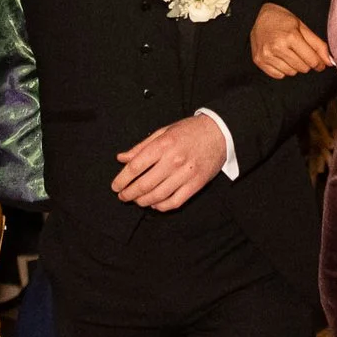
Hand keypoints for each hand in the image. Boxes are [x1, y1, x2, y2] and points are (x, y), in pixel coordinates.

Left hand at [111, 115, 229, 210]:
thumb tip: (121, 158)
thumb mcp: (163, 132)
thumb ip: (141, 147)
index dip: (122, 179)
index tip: (115, 186)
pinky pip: (175, 201)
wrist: (220, 132)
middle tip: (123, 196)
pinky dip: (162, 206)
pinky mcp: (196, 184)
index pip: (136, 167)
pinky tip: (155, 204)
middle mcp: (173, 161)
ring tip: (137, 200)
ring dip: (143, 201)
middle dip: (129, 193)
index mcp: (163, 145)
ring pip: (158, 196)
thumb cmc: (190, 130)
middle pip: (145, 184)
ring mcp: (186, 174)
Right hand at [251, 2, 331, 77]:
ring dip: (294, 66)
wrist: (257, 15)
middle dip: (306, 63)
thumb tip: (329, 62)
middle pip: (302, 68)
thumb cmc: (282, 20)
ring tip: (289, 53)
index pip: (312, 60)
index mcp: (290, 36)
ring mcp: (266, 55)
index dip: (319, 63)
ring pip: (291, 73)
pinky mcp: (259, 60)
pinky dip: (283, 69)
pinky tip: (280, 57)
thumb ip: (318, 45)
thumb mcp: (302, 27)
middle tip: (302, 52)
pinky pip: (278, 75)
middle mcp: (277, 47)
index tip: (320, 62)